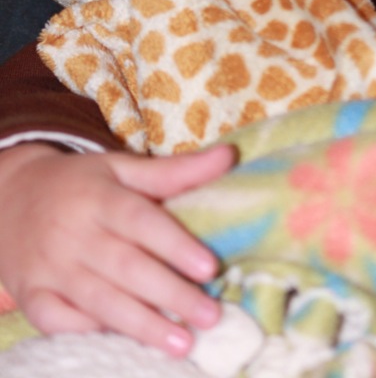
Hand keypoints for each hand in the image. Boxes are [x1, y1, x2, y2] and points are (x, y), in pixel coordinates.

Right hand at [0, 141, 235, 355]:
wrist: (9, 194)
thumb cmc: (80, 184)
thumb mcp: (122, 168)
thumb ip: (175, 170)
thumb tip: (230, 156)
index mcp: (100, 198)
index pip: (141, 222)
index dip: (175, 245)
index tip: (210, 267)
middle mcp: (75, 234)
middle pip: (126, 267)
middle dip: (170, 294)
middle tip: (210, 316)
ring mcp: (50, 267)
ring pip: (98, 300)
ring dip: (142, 324)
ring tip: (183, 344)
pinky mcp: (31, 294)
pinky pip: (57, 319)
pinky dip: (87, 331)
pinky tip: (122, 342)